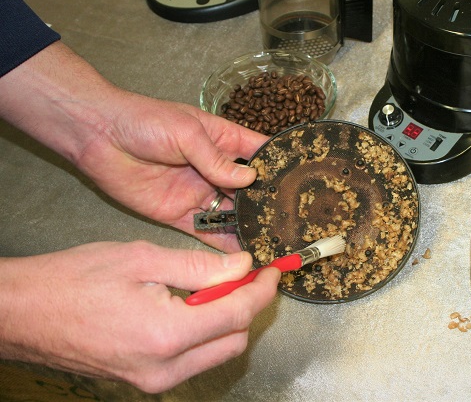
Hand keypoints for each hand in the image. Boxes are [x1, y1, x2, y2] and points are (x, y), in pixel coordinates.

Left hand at [0, 42, 268, 250]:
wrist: (98, 137)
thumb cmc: (146, 121)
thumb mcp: (186, 131)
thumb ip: (216, 159)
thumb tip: (250, 179)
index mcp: (224, 141)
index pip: (260, 153)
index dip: (281, 166)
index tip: (305, 182)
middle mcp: (216, 170)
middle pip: (250, 190)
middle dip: (269, 204)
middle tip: (294, 223)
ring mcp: (199, 194)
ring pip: (232, 214)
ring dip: (250, 227)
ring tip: (275, 242)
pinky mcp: (178, 215)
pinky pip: (205, 232)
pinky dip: (223, 244)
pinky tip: (243, 255)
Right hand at [0, 241, 280, 392]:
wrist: (23, 313)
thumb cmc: (74, 279)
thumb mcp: (143, 258)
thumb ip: (199, 266)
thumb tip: (242, 265)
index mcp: (167, 335)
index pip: (238, 314)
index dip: (263, 289)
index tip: (274, 269)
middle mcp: (164, 369)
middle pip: (234, 340)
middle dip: (248, 306)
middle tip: (246, 275)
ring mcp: (152, 381)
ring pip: (215, 354)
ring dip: (226, 321)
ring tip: (216, 287)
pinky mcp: (142, 381)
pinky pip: (191, 361)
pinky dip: (203, 333)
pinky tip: (191, 306)